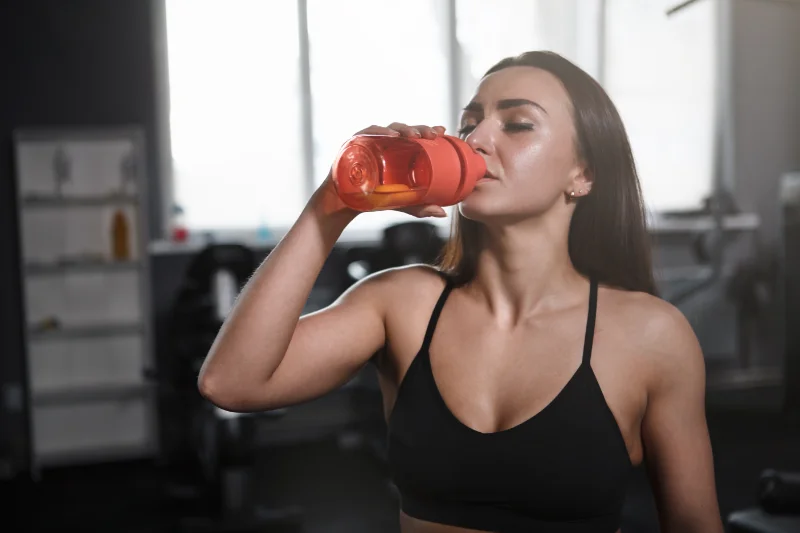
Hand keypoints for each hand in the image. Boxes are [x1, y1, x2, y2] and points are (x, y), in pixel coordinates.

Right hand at [308, 123, 449, 218]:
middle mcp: (384, 143)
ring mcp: (370, 141)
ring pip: (389, 129)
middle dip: (419, 128)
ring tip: (415, 135)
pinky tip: (392, 137)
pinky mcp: (355, 143)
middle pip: (404, 130)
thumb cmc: (373, 198)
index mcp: (396, 151)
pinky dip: (380, 132)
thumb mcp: (400, 202)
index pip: (414, 136)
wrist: (345, 204)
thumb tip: (442, 213)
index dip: (428, 130)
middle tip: (432, 135)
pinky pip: (368, 133)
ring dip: (403, 129)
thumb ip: (420, 207)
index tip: (442, 130)